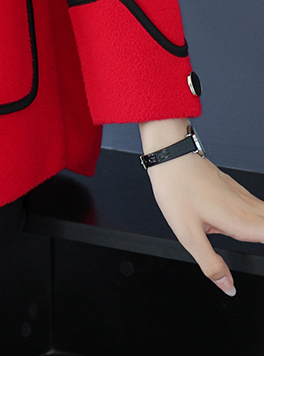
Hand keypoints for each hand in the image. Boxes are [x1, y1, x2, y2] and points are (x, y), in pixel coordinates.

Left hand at [141, 121, 263, 295]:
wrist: (169, 155)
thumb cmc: (176, 188)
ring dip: (271, 228)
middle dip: (274, 241)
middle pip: (274, 225)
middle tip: (269, 257)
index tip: (271, 265)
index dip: (276, 254)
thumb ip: (210, 263)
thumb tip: (227, 286)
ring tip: (263, 238)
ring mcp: (243, 197)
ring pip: (271, 215)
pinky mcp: (237, 190)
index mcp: (239, 221)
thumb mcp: (188, 235)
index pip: (273, 238)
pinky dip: (267, 219)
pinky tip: (261, 224)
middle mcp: (247, 208)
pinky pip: (262, 207)